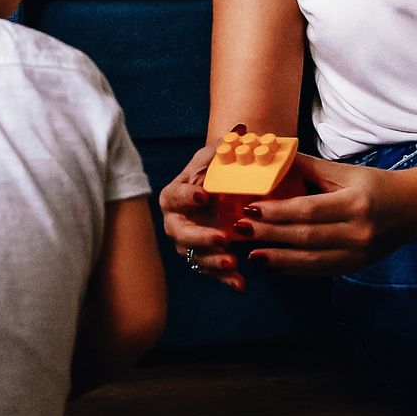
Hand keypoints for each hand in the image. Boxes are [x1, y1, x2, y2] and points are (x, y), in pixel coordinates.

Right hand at [157, 144, 243, 291]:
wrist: (218, 193)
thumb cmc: (213, 174)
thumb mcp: (216, 158)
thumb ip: (225, 146)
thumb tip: (240, 131)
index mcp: (175, 194)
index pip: (175, 195)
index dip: (187, 196)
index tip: (204, 195)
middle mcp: (176, 221)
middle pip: (181, 232)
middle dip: (200, 237)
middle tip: (222, 239)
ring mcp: (188, 243)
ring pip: (195, 256)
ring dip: (213, 262)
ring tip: (233, 263)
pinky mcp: (202, 258)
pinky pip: (211, 271)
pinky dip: (225, 279)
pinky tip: (240, 284)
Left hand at [228, 156, 416, 277]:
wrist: (414, 209)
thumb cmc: (377, 185)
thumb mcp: (346, 171)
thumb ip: (309, 167)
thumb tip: (274, 157)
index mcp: (354, 203)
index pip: (309, 210)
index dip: (277, 212)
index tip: (250, 208)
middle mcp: (357, 232)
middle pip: (306, 237)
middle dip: (270, 236)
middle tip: (240, 232)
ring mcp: (357, 254)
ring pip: (311, 261)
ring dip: (278, 259)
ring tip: (252, 255)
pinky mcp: (355, 266)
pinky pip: (319, 271)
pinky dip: (294, 270)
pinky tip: (273, 266)